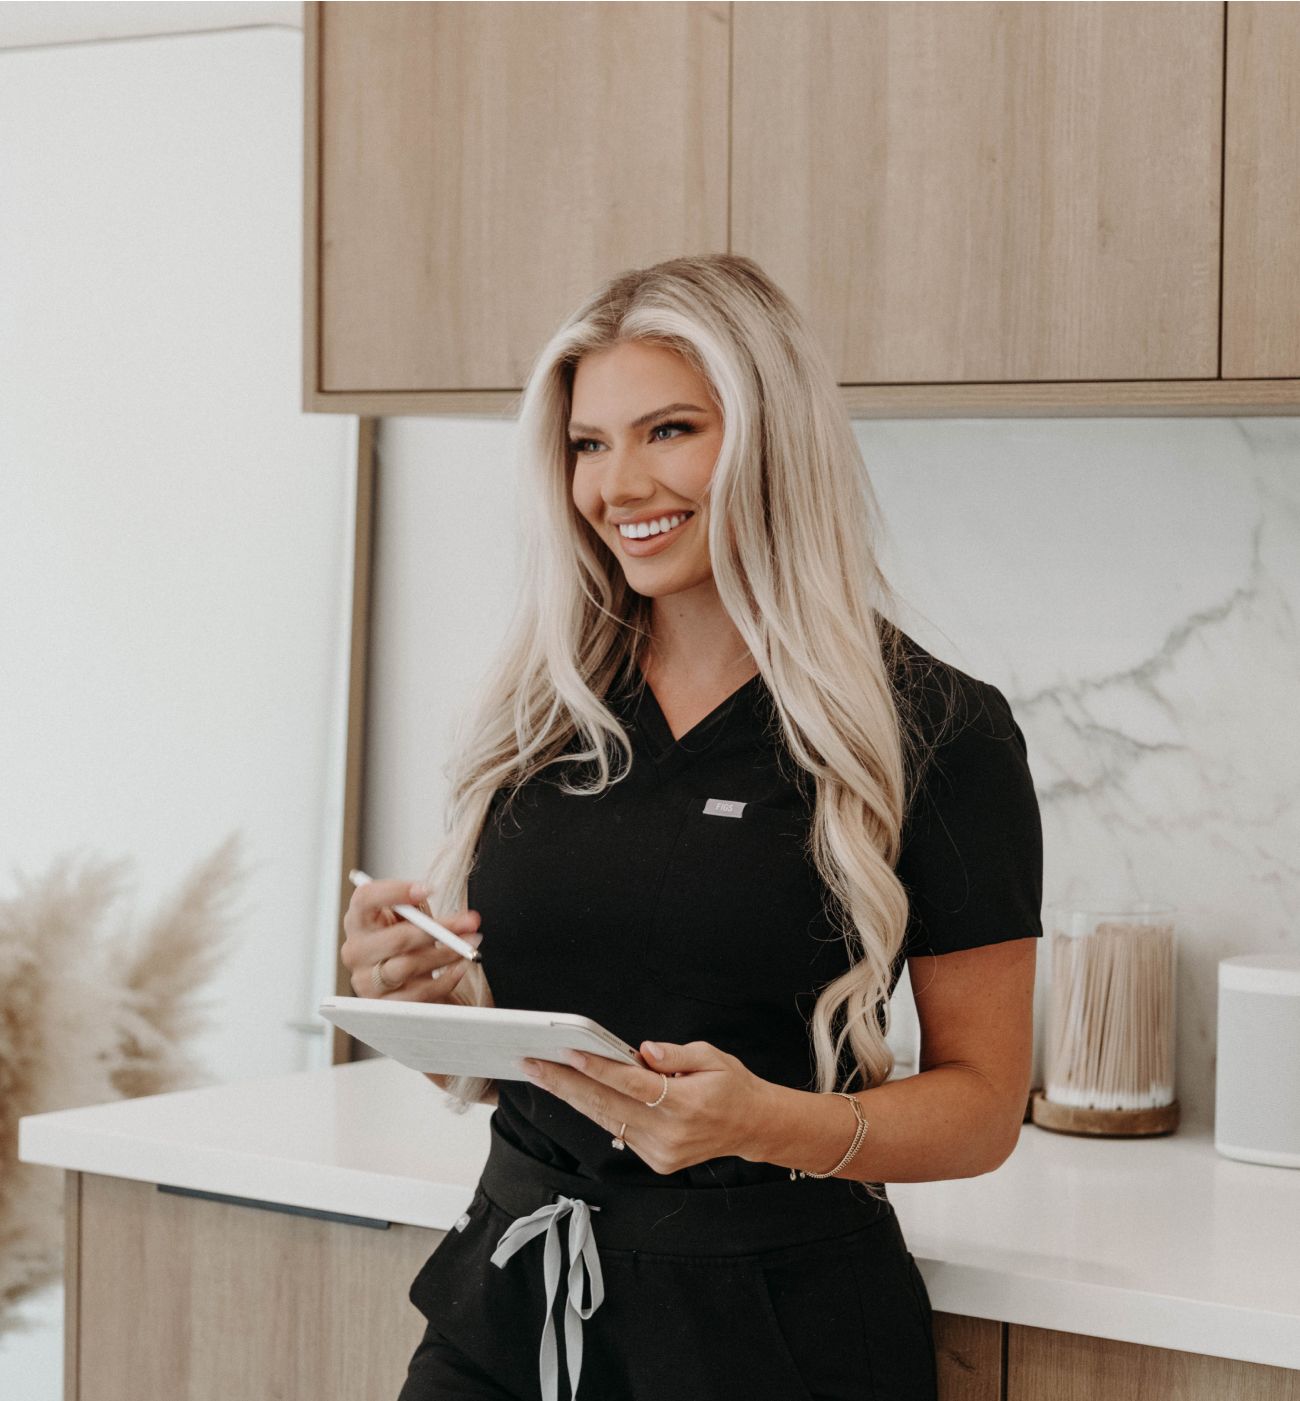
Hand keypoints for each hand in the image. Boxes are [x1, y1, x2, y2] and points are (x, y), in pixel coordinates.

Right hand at [340, 878, 482, 1002]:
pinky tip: (460, 969)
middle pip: (396, 938)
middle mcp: (355, 951)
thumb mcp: (407, 920)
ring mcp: (365, 981)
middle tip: (470, 923)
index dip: (395, 892)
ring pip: (408, 966)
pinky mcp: (381, 1007)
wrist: (405, 984)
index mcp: (358, 921)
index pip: (365, 899)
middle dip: (440, 929)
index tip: (428, 889)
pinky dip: (444, 981)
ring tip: (470, 946)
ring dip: (446, 955)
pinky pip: (417, 994)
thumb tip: (454, 912)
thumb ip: (420, 909)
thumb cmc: (406, 943)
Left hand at [521, 1039, 774, 1174]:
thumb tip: (642, 1051)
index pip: (631, 1084)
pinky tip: (574, 1093)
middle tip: (533, 1064)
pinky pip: (618, 1132)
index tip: (568, 1053)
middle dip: (566, 1082)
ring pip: (607, 1120)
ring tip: (543, 1076)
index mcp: (685, 1103)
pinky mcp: (656, 1161)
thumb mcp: (712, 1057)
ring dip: (572, 1097)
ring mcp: (661, 1152)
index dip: (598, 1068)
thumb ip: (675, 1054)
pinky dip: (596, 1111)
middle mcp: (669, 1132)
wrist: (753, 1127)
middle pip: (607, 1104)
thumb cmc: (732, 1086)